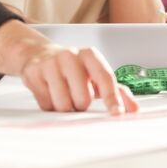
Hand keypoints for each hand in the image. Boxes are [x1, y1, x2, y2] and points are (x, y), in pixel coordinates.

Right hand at [0, 20, 135, 113]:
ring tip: (64, 96)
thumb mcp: (96, 75)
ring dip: (66, 108)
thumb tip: (134, 109)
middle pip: (83, 97)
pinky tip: (50, 94)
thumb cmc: (74, 69)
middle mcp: (70, 56)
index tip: (118, 113)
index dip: (112, 98)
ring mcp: (50, 63)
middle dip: (82, 105)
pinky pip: (46, 104)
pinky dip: (50, 106)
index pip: (105, 78)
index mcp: (90, 55)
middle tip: (78, 98)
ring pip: (63, 104)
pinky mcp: (32, 73)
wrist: (39, 54)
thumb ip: (117, 91)